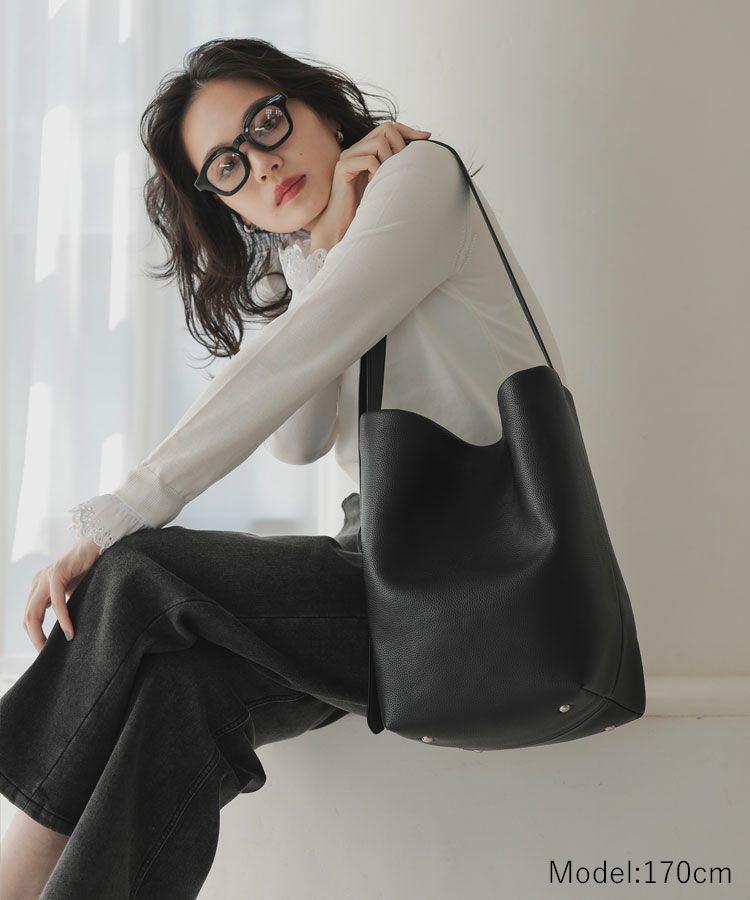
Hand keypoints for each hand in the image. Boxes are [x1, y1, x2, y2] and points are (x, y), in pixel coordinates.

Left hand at [24, 537, 100, 651]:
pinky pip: (55, 601)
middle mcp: (38, 581)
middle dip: (34, 638)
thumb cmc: (88, 569)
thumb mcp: (72, 592)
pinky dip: (62, 618)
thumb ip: (63, 605)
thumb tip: (64, 632)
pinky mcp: (57, 572)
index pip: (29, 616)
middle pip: (27, 617)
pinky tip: (69, 630)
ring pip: (34, 611)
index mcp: (39, 587)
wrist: (99, 545)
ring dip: (40, 633)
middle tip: (46, 654)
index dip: (34, 635)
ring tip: (52, 647)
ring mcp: (45, 577)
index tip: (45, 650)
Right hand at [310, 121, 431, 248]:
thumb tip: (422, 148)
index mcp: (365, 149)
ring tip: (386, 179)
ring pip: (378, 143)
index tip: (426, 138)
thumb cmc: (367, 207)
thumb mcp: (387, 181)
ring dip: (389, 161)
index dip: (408, 130)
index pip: (389, 127)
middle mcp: (355, 149)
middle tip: (400, 168)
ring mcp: (347, 156)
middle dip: (400, 146)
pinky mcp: (343, 167)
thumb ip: (396, 164)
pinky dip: (377, 172)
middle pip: (385, 129)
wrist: (343, 225)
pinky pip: (369, 160)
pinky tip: (374, 185)